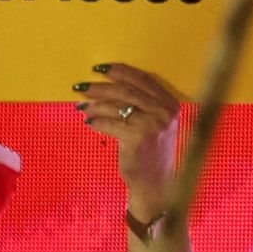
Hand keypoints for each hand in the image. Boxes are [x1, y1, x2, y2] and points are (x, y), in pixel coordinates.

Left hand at [74, 62, 183, 216]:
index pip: (143, 79)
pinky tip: (89, 122)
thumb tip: (109, 85)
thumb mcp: (157, 124)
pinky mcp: (138, 138)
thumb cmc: (152, 152)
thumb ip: (145, 104)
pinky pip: (110, 124)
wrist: (155, 183)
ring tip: (81, 105)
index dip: (120, 71)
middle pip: (126, 90)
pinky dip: (97, 122)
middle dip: (100, 87)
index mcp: (170, 104)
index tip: (100, 69)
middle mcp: (164, 112)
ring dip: (95, 105)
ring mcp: (152, 125)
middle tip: (82, 86)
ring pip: (116, 106)